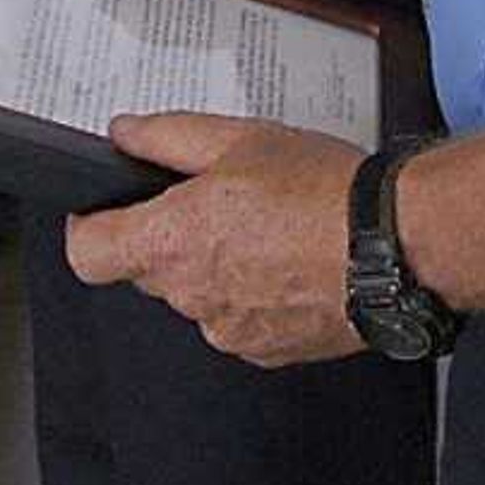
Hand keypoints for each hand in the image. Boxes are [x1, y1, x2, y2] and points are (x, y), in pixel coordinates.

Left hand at [64, 114, 368, 367]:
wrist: (398, 247)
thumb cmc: (327, 193)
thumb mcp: (240, 138)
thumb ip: (168, 137)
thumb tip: (125, 133)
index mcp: (172, 241)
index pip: (87, 254)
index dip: (89, 228)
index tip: (104, 212)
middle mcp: (192, 296)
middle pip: (147, 270)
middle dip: (170, 236)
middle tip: (219, 201)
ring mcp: (229, 330)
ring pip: (197, 295)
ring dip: (217, 266)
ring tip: (268, 229)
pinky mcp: (266, 351)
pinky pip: (238, 319)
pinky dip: (253, 294)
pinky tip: (291, 261)